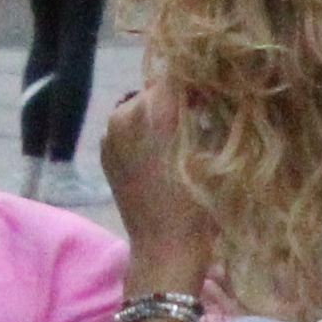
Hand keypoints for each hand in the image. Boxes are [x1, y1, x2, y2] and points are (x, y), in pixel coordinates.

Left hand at [99, 93, 213, 300]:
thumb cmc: (199, 203)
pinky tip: (161, 152)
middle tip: (202, 113)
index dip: (200, 79)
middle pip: (158, 89)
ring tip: (181, 135)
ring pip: (140, 107)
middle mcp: (125, 113)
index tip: (216, 91)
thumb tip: (212, 86)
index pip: (178, 74)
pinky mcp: (105, 151)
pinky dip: (144, 132)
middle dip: (179, 98)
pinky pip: (128, 127)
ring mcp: (109, 133)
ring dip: (160, 115)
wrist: (164, 248)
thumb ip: (209, 111)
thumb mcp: (213, 150)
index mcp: (154, 108)